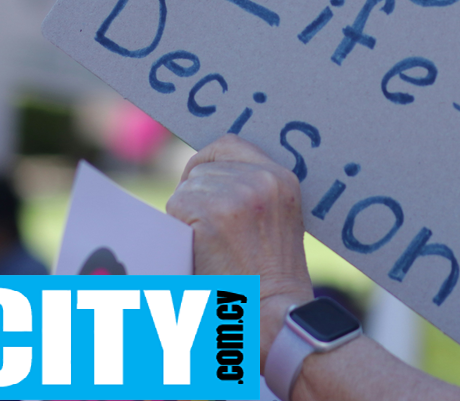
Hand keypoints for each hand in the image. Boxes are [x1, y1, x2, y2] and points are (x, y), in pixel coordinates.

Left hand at [166, 134, 313, 366]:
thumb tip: (206, 173)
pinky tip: (201, 252)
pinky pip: (176, 206)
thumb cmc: (269, 280)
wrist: (273, 316)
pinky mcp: (213, 212)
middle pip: (203, 167)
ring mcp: (238, 194)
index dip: (208, 162)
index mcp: (283, 179)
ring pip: (187, 187)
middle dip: (196, 194)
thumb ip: (252, 193)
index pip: (229, 144)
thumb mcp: (277, 222)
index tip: (201, 184)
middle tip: (207, 232)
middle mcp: (263, 179)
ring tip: (210, 247)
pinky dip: (179, 229)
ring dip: (187, 213)